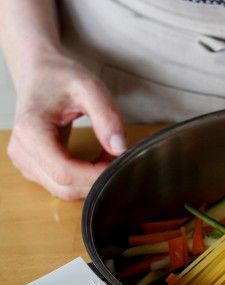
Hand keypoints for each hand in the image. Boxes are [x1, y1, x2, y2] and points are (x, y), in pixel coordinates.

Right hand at [6, 52, 125, 199]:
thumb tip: (120, 149)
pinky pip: (60, 184)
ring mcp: (24, 161)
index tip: (120, 164)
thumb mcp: (91, 89)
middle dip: (96, 180)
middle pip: (64, 187)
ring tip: (108, 156)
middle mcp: (21, 150)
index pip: (64, 171)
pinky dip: (83, 178)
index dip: (95, 176)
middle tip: (119, 160)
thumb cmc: (61, 78)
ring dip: (91, 181)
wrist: (39, 73)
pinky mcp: (31, 166)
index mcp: (31, 130)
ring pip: (63, 190)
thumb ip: (107, 118)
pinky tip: (96, 161)